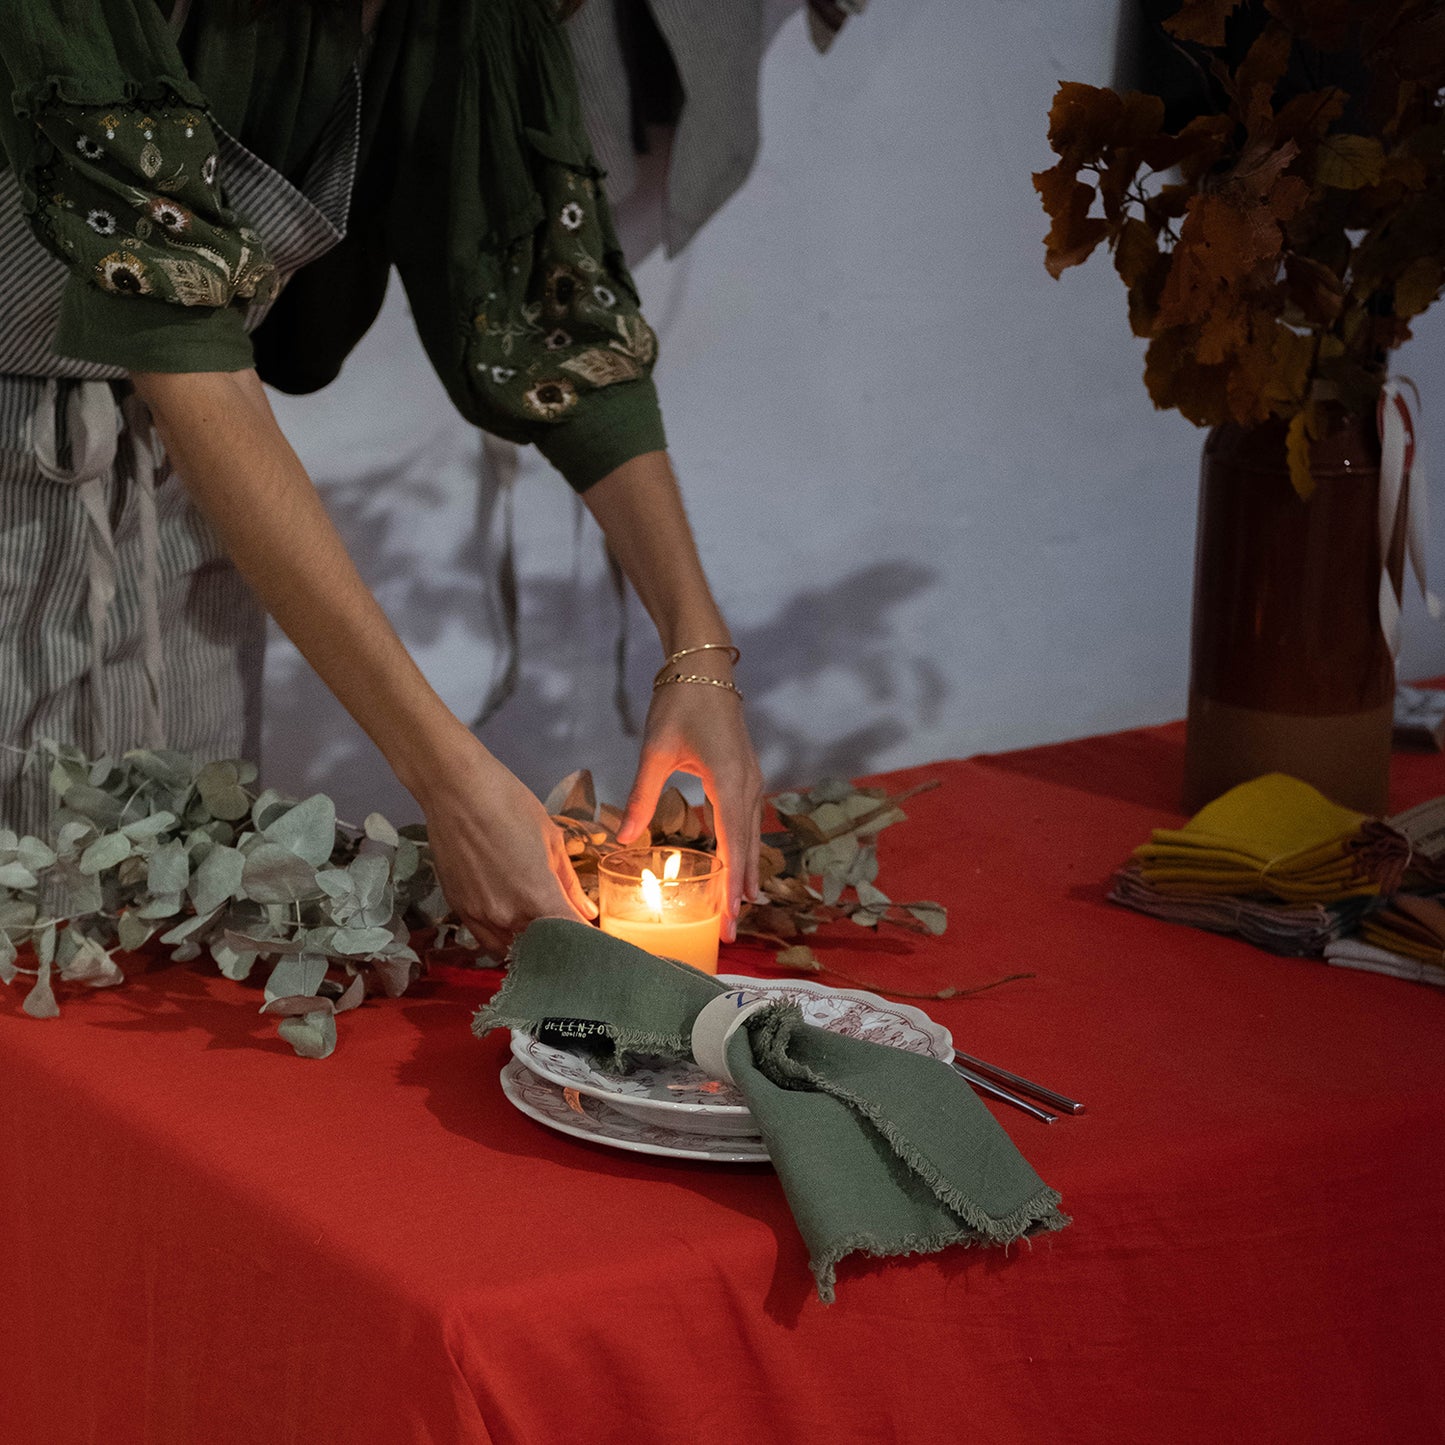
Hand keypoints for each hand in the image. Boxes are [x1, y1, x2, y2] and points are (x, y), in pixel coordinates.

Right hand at [414, 734, 595, 957]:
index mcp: (537, 897)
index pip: (571, 937)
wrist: (455, 790)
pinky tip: (514, 924)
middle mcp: (507, 916)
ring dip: (529, 947)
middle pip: (540, 950)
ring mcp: (478, 915)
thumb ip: (569, 883)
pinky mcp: (458, 909)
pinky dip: (503, 938)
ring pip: (510, 951)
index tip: (597, 942)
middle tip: (572, 937)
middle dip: (560, 947)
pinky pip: (485, 938)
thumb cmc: (509, 805)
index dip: (588, 943)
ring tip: (542, 933)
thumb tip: (587, 912)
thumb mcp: (551, 840)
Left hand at [617, 674, 763, 941]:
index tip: (728, 920)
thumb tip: (622, 840)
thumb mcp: (655, 752)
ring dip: (745, 872)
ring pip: (751, 836)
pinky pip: (747, 820)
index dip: (730, 888)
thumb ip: (641, 798)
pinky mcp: (745, 774)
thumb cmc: (680, 703)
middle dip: (740, 892)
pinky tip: (736, 864)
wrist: (705, 667)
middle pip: (748, 849)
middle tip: (729, 932)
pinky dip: (743, 848)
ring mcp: (751, 779)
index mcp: (729, 782)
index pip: (733, 847)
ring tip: (738, 908)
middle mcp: (748, 785)